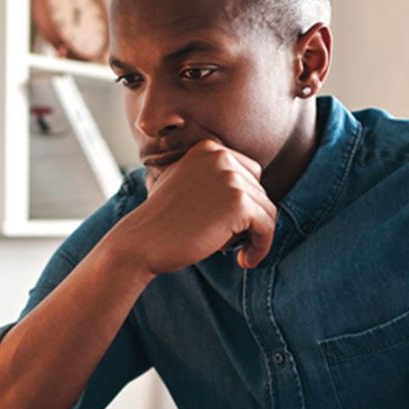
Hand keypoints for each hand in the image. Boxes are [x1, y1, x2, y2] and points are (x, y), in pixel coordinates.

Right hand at [114, 139, 276, 273]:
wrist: (141, 242)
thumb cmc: (159, 222)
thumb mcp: (181, 185)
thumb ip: (209, 179)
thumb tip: (246, 191)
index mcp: (207, 149)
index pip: (248, 173)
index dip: (243, 203)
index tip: (231, 226)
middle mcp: (220, 156)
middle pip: (259, 191)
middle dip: (248, 220)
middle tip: (227, 242)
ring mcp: (230, 178)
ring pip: (266, 210)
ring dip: (255, 235)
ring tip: (236, 253)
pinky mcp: (239, 203)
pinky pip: (267, 226)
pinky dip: (261, 246)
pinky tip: (244, 260)